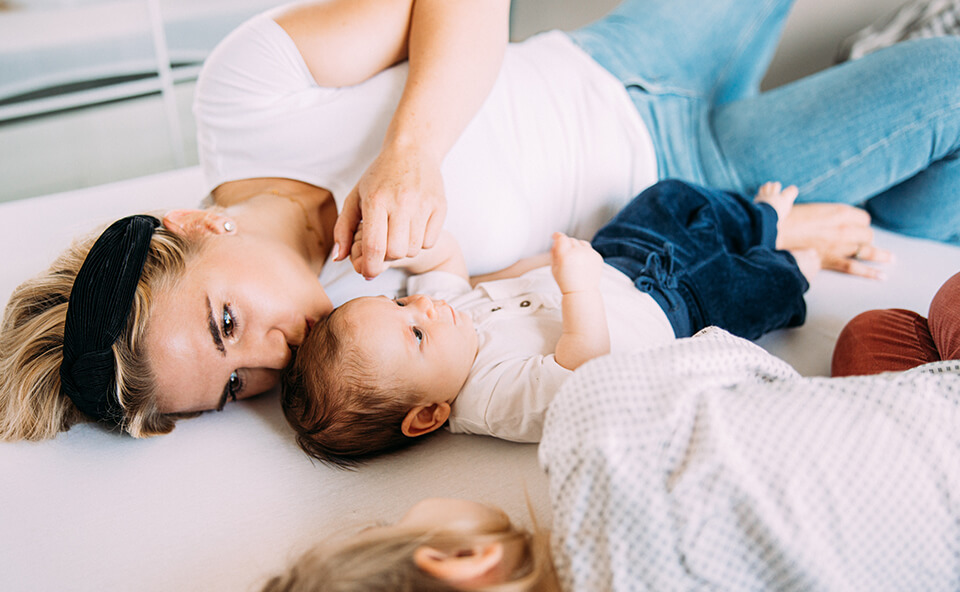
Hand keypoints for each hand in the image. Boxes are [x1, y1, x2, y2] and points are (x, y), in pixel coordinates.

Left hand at [333, 144, 446, 278]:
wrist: (413, 149)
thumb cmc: (380, 176)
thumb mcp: (355, 197)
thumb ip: (343, 229)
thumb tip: (338, 258)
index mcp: (376, 200)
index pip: (374, 247)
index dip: (370, 267)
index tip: (368, 272)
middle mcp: (401, 202)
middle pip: (395, 252)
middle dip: (387, 256)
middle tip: (384, 246)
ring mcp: (423, 204)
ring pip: (413, 249)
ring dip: (404, 248)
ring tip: (399, 233)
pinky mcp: (439, 206)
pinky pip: (430, 241)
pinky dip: (421, 241)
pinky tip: (414, 227)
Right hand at [551, 232, 602, 292]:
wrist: (581, 292)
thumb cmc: (566, 282)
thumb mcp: (553, 267)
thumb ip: (553, 252)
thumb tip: (556, 242)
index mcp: (566, 255)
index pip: (561, 238)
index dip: (557, 235)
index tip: (555, 236)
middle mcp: (578, 252)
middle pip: (571, 239)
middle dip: (566, 244)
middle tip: (565, 256)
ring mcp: (590, 254)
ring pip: (581, 242)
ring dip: (577, 247)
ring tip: (575, 259)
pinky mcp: (597, 256)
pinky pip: (589, 249)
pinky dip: (585, 253)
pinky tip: (582, 264)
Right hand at [776, 203, 892, 279]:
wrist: (773, 233)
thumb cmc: (787, 219)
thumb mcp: (813, 208)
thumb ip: (827, 213)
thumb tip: (832, 219)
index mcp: (839, 211)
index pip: (863, 218)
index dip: (860, 223)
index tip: (855, 226)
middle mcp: (844, 227)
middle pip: (867, 234)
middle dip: (864, 238)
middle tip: (859, 242)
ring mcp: (839, 245)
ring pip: (867, 250)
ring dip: (880, 255)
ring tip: (891, 259)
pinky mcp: (831, 260)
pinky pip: (855, 268)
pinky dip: (871, 273)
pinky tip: (883, 277)